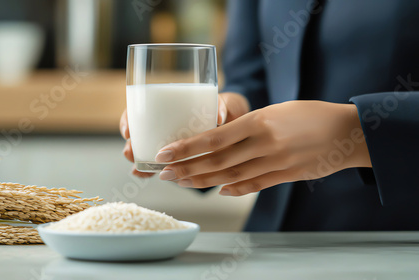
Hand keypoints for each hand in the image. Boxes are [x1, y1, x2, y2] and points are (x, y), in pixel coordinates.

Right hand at [120, 92, 249, 177]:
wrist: (239, 127)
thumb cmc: (227, 110)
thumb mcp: (226, 104)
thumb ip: (223, 108)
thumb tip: (218, 117)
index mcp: (170, 108)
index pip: (140, 110)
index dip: (128, 120)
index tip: (128, 131)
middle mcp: (165, 126)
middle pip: (138, 135)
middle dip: (130, 147)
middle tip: (131, 153)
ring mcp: (169, 144)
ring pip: (145, 153)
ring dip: (138, 163)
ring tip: (139, 171)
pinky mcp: (178, 160)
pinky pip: (160, 166)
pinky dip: (150, 172)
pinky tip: (147, 177)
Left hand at [155, 101, 371, 194]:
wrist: (347, 131)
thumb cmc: (308, 114)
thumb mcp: (275, 110)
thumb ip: (248, 126)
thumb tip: (219, 141)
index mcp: (259, 122)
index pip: (213, 139)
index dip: (186, 148)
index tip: (164, 153)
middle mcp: (265, 144)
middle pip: (217, 162)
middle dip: (187, 168)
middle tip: (164, 173)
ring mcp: (276, 163)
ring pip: (232, 177)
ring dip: (204, 182)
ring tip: (183, 183)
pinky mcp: (286, 176)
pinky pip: (255, 185)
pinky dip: (235, 189)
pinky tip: (219, 191)